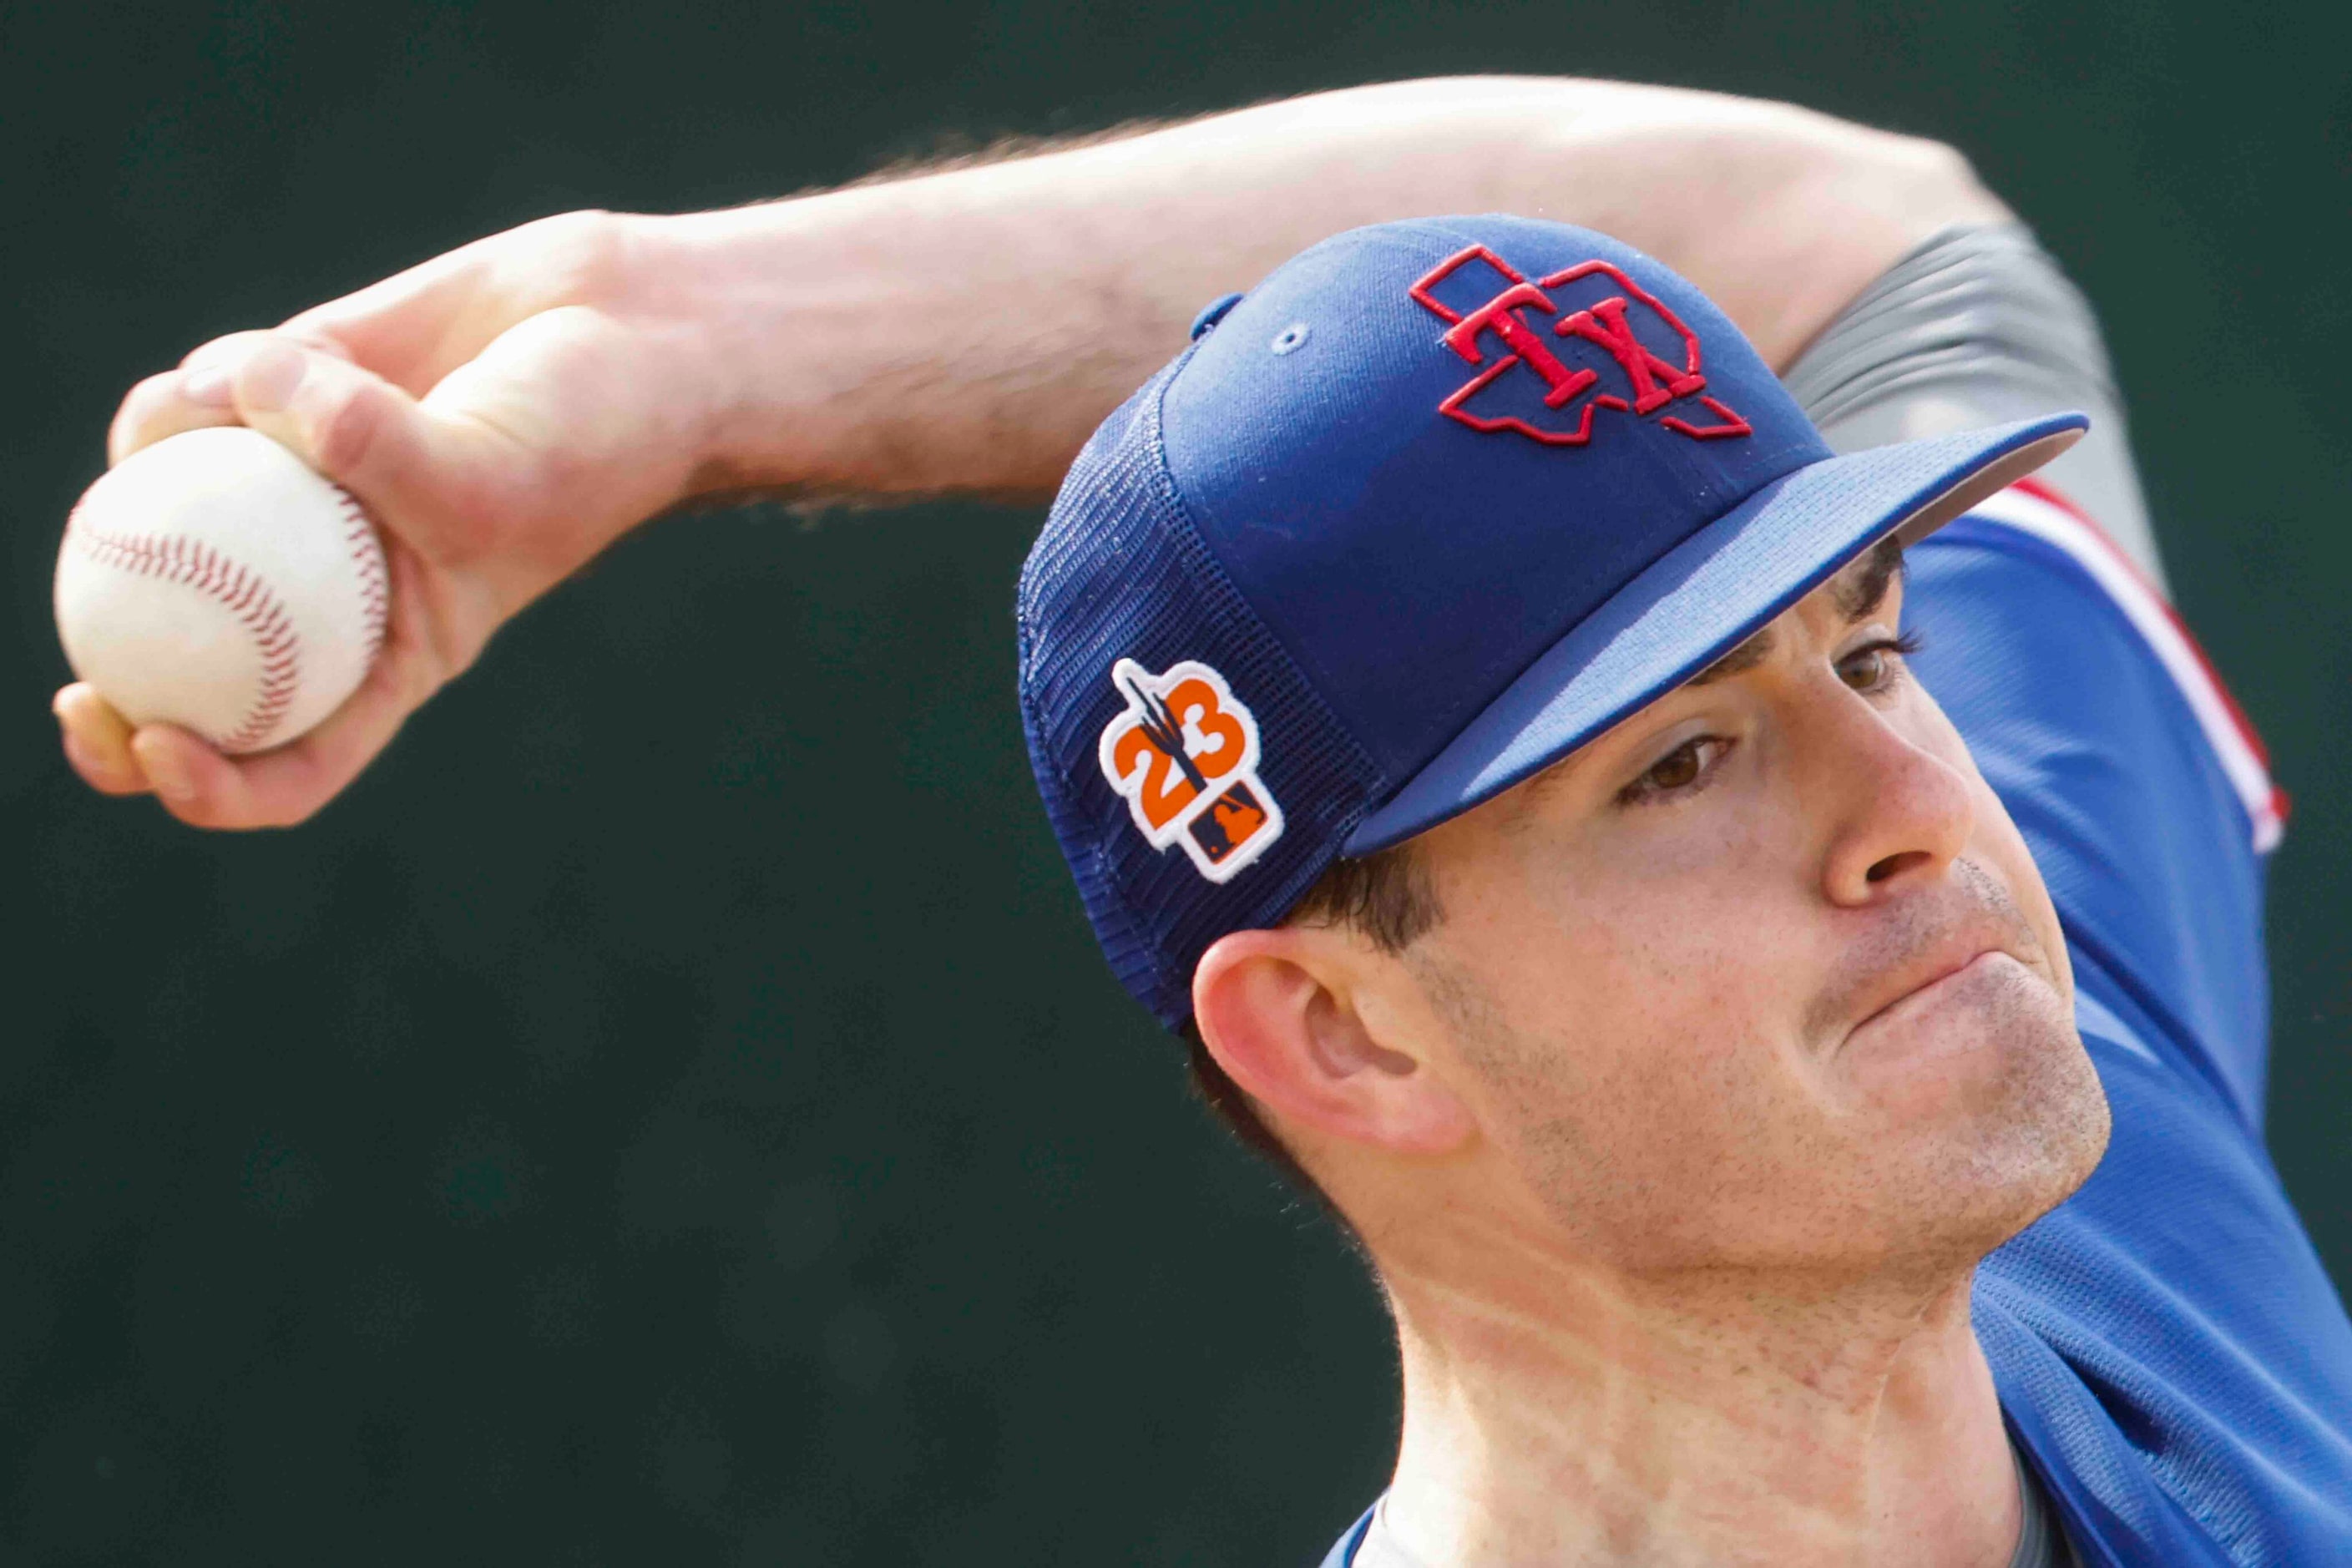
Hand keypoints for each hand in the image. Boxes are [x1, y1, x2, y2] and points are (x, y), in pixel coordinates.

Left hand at [56, 210, 725, 827]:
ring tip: (214, 413)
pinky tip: (256, 363)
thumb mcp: (485, 480)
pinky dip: (195, 392)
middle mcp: (329, 589)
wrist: (626, 329)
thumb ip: (364, 449)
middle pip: (190, 671)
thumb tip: (238, 392)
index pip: (289, 760)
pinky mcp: (284, 401)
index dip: (205, 783)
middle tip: (78, 681)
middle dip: (114, 695)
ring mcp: (295, 498)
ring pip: (167, 519)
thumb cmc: (586, 440)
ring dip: (153, 474)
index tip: (154, 741)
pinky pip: (187, 414)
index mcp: (390, 655)